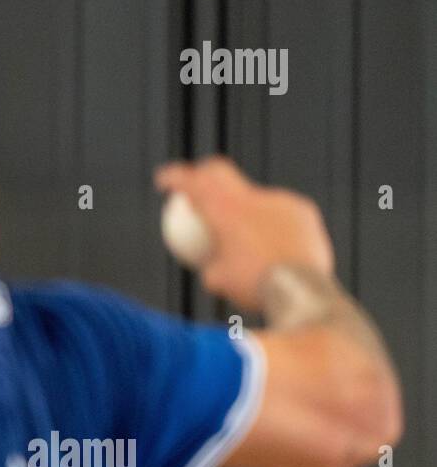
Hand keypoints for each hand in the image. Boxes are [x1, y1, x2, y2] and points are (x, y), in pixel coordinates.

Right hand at [154, 156, 333, 311]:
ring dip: (245, 209)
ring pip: (254, 196)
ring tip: (246, 233)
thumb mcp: (216, 281)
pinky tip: (274, 241)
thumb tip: (205, 261)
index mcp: (224, 209)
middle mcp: (252, 197)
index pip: (192, 181)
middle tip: (198, 191)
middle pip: (222, 173)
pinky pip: (281, 211)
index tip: (164, 180)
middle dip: (204, 177)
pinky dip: (273, 223)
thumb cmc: (252, 287)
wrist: (301, 292)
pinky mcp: (304, 211)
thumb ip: (209, 262)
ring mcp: (281, 201)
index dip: (175, 177)